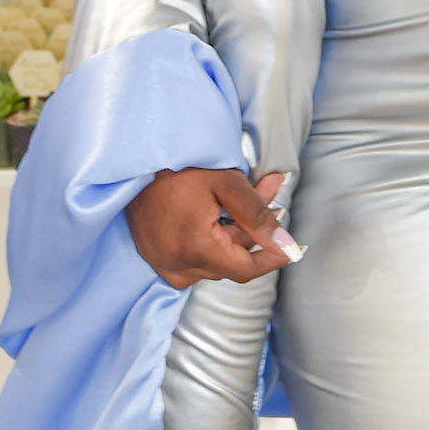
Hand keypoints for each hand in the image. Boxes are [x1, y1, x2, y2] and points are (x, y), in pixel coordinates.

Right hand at [125, 167, 301, 287]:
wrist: (135, 160)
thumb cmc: (180, 167)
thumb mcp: (227, 184)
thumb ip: (258, 215)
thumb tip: (285, 243)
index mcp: (196, 249)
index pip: (245, 270)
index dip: (272, 259)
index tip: (292, 248)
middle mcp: (176, 265)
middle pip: (231, 261)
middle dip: (252, 230)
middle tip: (266, 189)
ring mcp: (162, 263)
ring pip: (214, 260)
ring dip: (232, 233)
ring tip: (240, 197)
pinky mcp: (154, 257)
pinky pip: (193, 260)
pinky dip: (210, 241)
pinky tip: (214, 213)